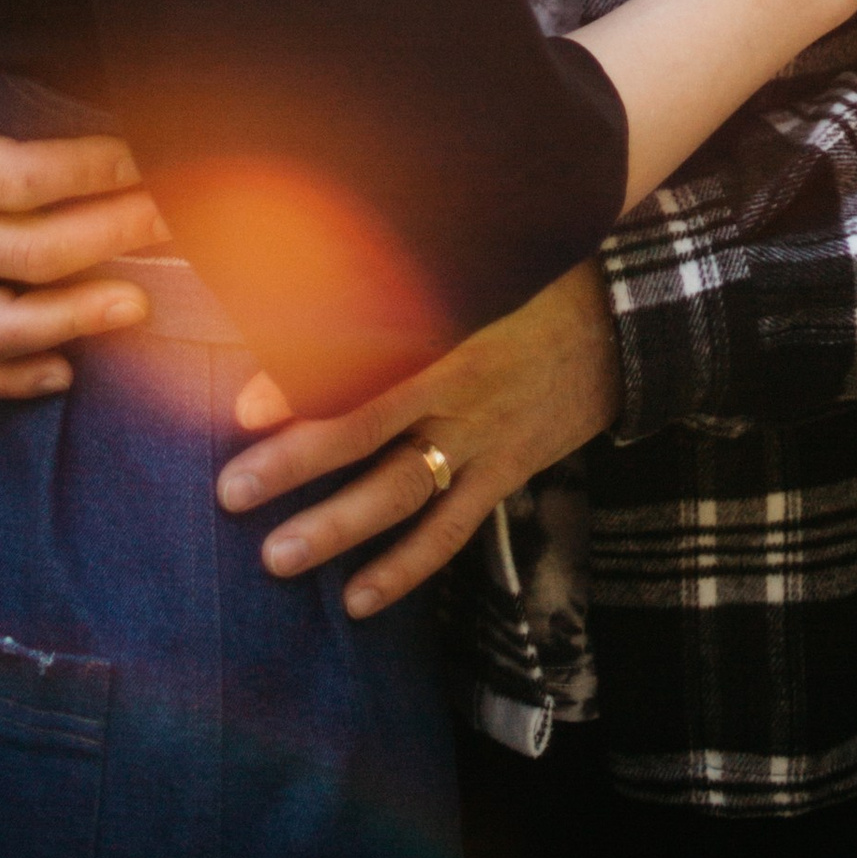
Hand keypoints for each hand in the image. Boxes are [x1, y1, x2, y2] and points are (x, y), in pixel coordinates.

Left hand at [215, 259, 619, 620]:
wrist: (624, 320)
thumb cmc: (533, 276)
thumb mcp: (476, 260)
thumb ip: (406, 274)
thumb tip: (321, 258)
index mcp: (446, 324)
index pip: (366, 355)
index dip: (305, 382)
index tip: (244, 408)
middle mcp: (459, 388)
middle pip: (369, 431)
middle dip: (297, 465)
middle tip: (232, 492)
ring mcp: (483, 438)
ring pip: (403, 492)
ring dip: (339, 528)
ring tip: (276, 558)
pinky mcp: (505, 472)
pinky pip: (451, 530)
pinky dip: (406, 568)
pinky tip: (358, 599)